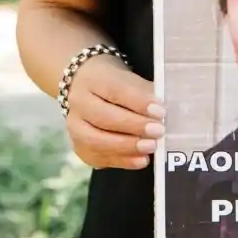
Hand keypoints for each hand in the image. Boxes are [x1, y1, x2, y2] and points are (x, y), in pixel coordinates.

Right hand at [64, 54, 164, 171]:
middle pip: (104, 117)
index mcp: (92, 78)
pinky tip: (141, 160)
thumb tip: (163, 109)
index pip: (115, 90)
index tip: (160, 111)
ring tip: (150, 147)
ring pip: (96, 140)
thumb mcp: (127, 76)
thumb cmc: (112, 81)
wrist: (81, 85)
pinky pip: (97, 157)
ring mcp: (74, 126)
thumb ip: (144, 91)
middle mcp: (78, 102)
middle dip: (134, 126)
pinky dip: (121, 161)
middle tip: (158, 131)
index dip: (139, 102)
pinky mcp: (78, 146)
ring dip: (127, 147)